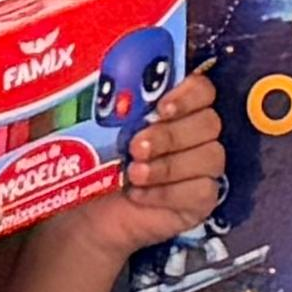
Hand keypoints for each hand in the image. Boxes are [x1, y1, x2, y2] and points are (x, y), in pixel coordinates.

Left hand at [39, 73, 223, 259]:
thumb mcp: (89, 128)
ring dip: (169, 165)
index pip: (202, 89)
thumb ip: (106, 102)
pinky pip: (203, 190)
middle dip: (171, 135)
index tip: (161, 108)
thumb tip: (97, 74)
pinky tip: (139, 195)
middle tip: (136, 147)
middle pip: (209, 122)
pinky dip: (169, 192)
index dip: (189, 95)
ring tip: (134, 174)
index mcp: (172, 108)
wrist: (80, 216)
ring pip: (211, 156)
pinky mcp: (200, 201)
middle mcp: (194, 134)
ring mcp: (202, 169)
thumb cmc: (87, 167)